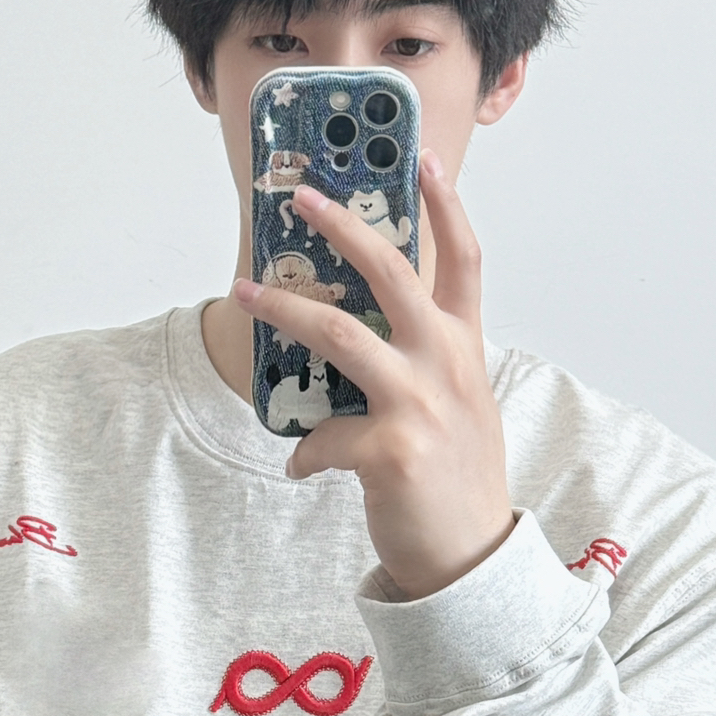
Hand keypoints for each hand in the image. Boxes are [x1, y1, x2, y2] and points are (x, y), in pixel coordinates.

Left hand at [234, 151, 514, 599]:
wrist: (471, 559)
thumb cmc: (456, 481)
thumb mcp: (456, 407)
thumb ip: (421, 364)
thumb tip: (354, 339)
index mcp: (465, 349)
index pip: (464, 260)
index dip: (444, 204)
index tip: (420, 156)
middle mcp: (447, 365)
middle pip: (393, 272)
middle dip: (343, 226)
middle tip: (301, 197)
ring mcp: (420, 405)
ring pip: (339, 334)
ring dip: (284, 310)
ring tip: (244, 294)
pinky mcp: (391, 450)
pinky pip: (323, 435)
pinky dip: (305, 451)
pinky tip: (303, 465)